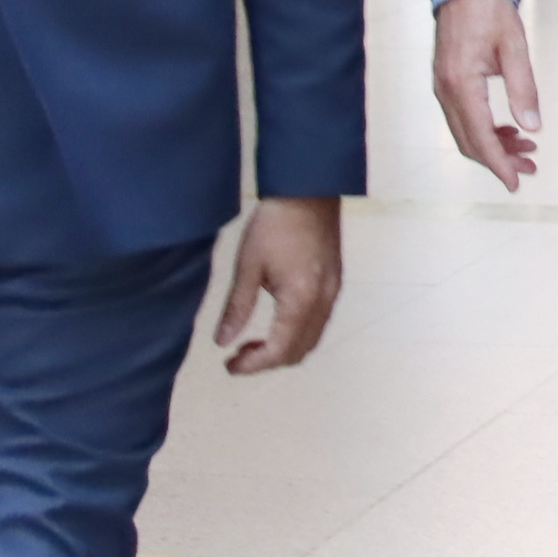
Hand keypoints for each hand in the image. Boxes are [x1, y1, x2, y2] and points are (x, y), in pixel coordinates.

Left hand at [215, 195, 343, 373]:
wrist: (309, 190)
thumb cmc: (274, 224)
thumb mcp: (248, 265)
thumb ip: (237, 307)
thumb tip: (222, 342)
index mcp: (300, 299)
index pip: (279, 350)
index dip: (253, 365)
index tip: (229, 366)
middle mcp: (323, 302)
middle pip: (299, 352)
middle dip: (268, 361)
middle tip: (238, 355)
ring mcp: (333, 293)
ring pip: (312, 340)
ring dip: (284, 349)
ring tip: (253, 342)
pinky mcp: (335, 283)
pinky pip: (319, 323)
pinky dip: (297, 334)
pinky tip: (276, 322)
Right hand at [432, 0, 541, 190]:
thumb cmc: (489, 11)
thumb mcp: (515, 49)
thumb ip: (523, 89)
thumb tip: (532, 126)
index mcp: (461, 84)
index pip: (480, 137)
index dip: (498, 164)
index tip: (516, 181)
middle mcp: (446, 90)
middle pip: (469, 141)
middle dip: (499, 160)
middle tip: (530, 167)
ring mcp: (443, 87)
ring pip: (466, 131)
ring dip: (494, 146)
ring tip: (526, 150)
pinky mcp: (447, 83)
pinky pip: (463, 117)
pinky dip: (485, 129)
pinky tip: (508, 130)